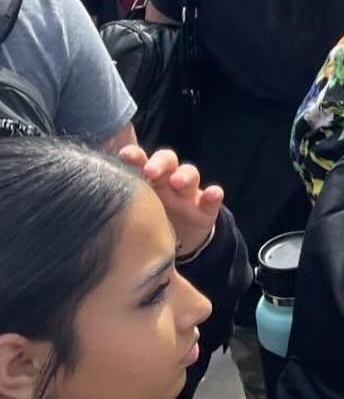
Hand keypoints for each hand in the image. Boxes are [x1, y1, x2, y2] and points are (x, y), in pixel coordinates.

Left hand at [120, 145, 222, 259]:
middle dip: (159, 163)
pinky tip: (213, 194)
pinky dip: (214, 195)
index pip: (140, 161)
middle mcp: (167, 181)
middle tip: (151, 171)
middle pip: (166, 161)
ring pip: (189, 174)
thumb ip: (113, 202)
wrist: (175, 244)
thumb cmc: (146, 221)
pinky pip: (212, 198)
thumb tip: (75, 199)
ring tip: (178, 182)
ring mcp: (187, 193)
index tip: (124, 155)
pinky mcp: (204, 208)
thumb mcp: (131, 212)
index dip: (134, 156)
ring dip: (185, 174)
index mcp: (146, 180)